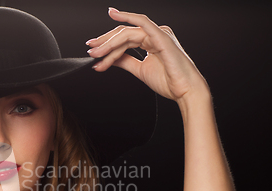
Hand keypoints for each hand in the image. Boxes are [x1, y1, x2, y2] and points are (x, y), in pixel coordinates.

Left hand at [86, 8, 209, 102]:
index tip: (93, 54)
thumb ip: (125, 61)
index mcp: (150, 41)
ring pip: (127, 34)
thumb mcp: (140, 70)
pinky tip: (113, 15)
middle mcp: (154, 34)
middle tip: (91, 51)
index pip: (124, 40)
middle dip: (104, 43)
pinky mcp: (161, 36)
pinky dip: (127, 17)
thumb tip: (109, 57)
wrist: (184, 91)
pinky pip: (142, 23)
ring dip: (109, 44)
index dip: (107, 46)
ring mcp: (158, 34)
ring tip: (97, 54)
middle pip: (123, 35)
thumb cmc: (168, 81)